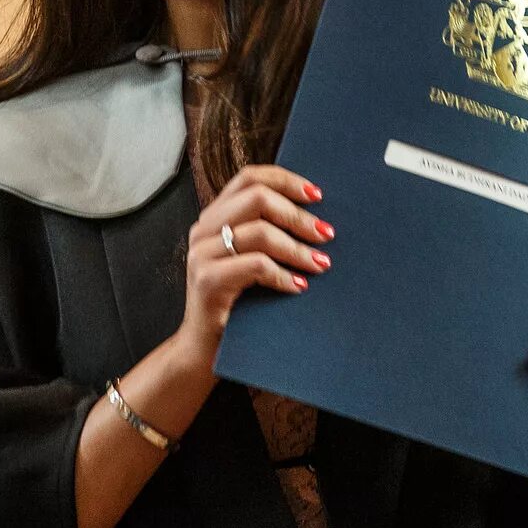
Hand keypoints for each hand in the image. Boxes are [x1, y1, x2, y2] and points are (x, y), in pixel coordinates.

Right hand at [172, 165, 331, 369]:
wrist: (203, 351)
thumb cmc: (236, 305)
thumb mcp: (250, 261)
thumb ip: (268, 235)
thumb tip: (317, 220)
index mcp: (214, 217)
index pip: (249, 177)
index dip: (285, 180)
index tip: (317, 195)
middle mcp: (203, 229)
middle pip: (256, 197)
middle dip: (297, 214)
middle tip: (326, 233)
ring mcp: (202, 254)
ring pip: (259, 231)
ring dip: (297, 248)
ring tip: (320, 263)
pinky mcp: (208, 280)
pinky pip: (256, 265)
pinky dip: (284, 274)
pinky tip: (299, 286)